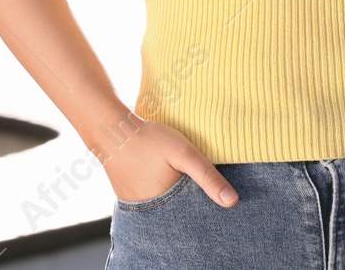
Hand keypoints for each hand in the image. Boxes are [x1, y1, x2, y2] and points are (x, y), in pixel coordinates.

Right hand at [99, 115, 238, 207]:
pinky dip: (160, 192)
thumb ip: (207, 176)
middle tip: (188, 176)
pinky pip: (152, 200)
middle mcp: (150, 212)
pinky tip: (161, 175)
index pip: (194, 215)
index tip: (208, 189)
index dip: (205, 205)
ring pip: (165, 206)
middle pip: (179, 213)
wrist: (111, 130)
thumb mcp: (183, 153)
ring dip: (174, 197)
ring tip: (173, 175)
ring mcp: (138, 206)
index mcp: (166, 207)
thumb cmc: (148, 139)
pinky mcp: (130, 198)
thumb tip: (233, 201)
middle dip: (189, 201)